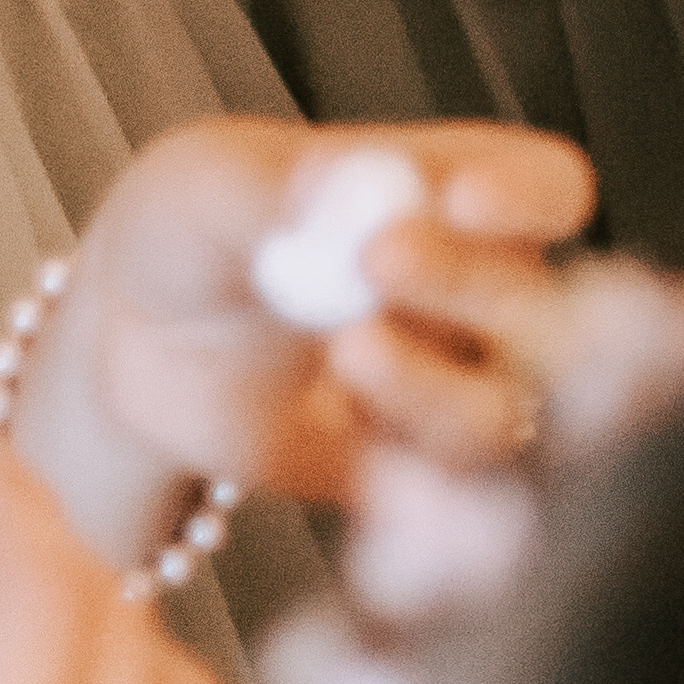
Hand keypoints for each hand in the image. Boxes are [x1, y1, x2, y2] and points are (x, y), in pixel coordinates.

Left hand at [28, 120, 596, 554]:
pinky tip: (362, 476)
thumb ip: (281, 188)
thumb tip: (348, 175)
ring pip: (499, 416)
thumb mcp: (210, 191)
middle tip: (376, 259)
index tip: (463, 198)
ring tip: (346, 353)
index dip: (528, 198)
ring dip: (432, 389)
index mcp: (458, 193)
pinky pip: (439, 509)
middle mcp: (479, 296)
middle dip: (469, 284)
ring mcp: (451, 391)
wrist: (135, 347)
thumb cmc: (188, 232)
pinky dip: (415, 502)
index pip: (549, 189)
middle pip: (540, 304)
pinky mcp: (406, 481)